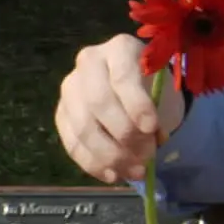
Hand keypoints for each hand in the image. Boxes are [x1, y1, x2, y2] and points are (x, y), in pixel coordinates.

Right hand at [55, 34, 185, 183]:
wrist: (134, 82)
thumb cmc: (152, 82)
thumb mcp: (162, 86)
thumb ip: (159, 107)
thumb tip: (153, 140)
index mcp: (119, 48)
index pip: (123, 77)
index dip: (137, 105)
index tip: (152, 128)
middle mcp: (88, 62)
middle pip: (99, 103)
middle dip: (125, 134)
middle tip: (147, 156)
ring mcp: (70, 88)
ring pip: (84, 127)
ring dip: (110, 156)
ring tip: (136, 172)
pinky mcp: (61, 113)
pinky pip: (72, 143)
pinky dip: (93, 164)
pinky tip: (113, 175)